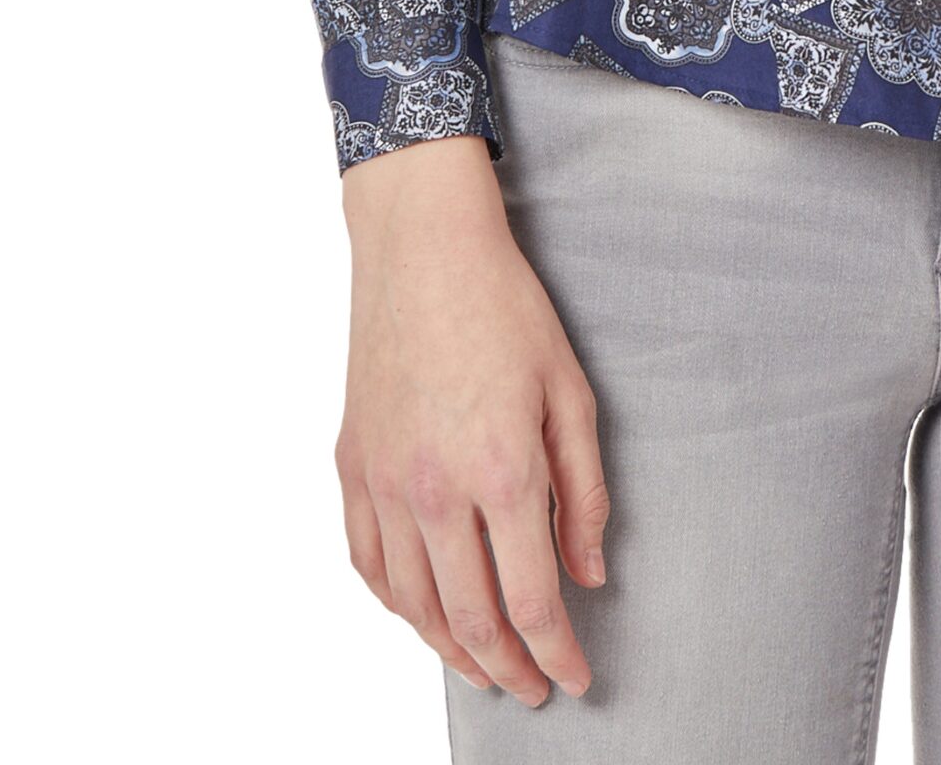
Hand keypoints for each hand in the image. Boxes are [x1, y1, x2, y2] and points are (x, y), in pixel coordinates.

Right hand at [334, 135, 608, 705]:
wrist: (423, 251)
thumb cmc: (505, 309)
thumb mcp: (571, 394)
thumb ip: (585, 493)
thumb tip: (589, 573)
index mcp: (502, 471)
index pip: (534, 600)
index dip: (558, 654)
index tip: (575, 680)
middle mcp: (435, 491)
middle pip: (470, 619)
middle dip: (509, 668)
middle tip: (534, 689)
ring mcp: (384, 483)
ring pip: (413, 606)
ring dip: (450, 651)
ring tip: (485, 667)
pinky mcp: (351, 467)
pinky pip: (368, 564)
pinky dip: (396, 605)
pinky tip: (421, 615)